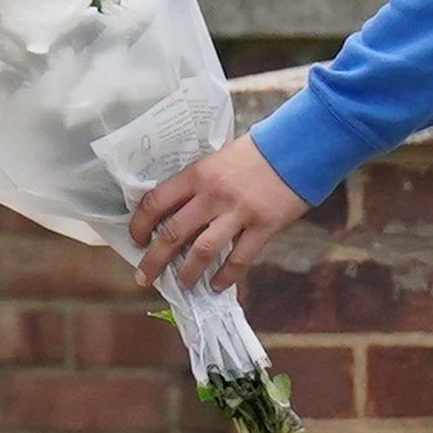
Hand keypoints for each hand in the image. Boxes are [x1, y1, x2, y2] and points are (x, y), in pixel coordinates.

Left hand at [126, 133, 307, 297]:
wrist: (297, 147)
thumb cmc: (255, 154)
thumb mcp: (217, 160)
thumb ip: (198, 184)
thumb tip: (175, 211)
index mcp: (197, 174)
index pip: (156, 201)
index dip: (140, 224)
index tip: (135, 239)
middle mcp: (212, 194)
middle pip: (172, 233)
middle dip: (154, 260)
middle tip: (143, 277)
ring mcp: (238, 212)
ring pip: (202, 251)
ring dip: (187, 273)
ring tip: (182, 285)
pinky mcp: (264, 226)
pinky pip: (239, 259)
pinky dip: (226, 276)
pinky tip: (218, 285)